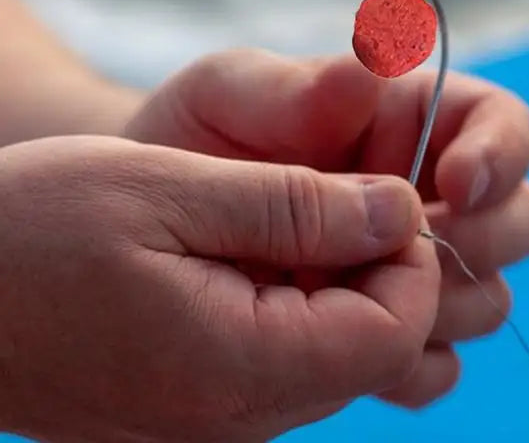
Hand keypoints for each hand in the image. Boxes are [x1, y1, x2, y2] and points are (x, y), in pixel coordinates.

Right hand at [0, 135, 438, 441]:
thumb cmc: (34, 230)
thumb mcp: (172, 189)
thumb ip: (298, 206)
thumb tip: (401, 210)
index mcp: (237, 372)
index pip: (396, 332)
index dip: (411, 255)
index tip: (378, 191)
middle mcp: (237, 419)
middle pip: (374, 346)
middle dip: (381, 263)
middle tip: (336, 191)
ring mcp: (217, 419)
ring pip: (335, 349)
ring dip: (339, 274)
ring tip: (294, 209)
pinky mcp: (199, 400)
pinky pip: (287, 354)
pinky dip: (298, 294)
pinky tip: (258, 244)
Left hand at [124, 48, 528, 408]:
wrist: (156, 223)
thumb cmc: (198, 134)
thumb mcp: (230, 93)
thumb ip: (299, 85)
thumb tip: (371, 68)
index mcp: (411, 120)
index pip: (503, 124)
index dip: (501, 153)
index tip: (459, 182)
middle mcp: (429, 193)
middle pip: (521, 218)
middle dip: (485, 238)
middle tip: (411, 249)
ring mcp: (413, 267)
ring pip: (489, 297)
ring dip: (447, 306)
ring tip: (357, 297)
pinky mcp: (386, 330)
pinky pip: (436, 366)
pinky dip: (409, 365)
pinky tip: (346, 353)